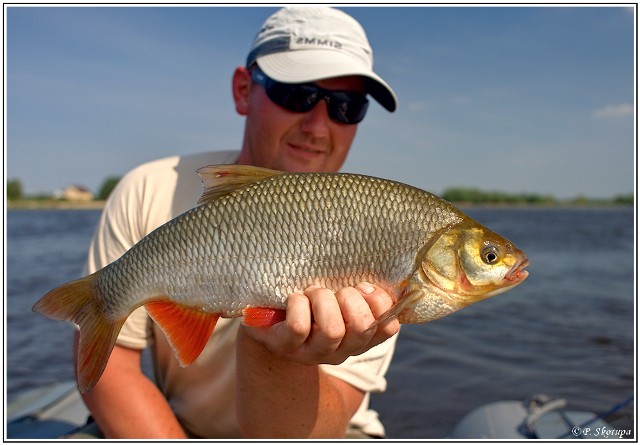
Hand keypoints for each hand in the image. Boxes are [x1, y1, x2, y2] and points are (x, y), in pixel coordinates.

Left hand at [241, 282, 399, 364]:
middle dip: (350, 298)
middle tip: (334, 291)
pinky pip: (299, 326)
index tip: (362, 286)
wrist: (268, 323)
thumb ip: (360, 293)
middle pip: (362, 326)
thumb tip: (375, 279)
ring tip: (312, 293)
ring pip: (333, 329)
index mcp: (359, 338)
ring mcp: (313, 352)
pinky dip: (298, 304)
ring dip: (323, 300)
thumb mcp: (339, 299)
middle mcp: (340, 350)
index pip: (388, 327)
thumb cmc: (310, 305)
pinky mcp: (286, 346)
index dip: (380, 302)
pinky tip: (295, 298)